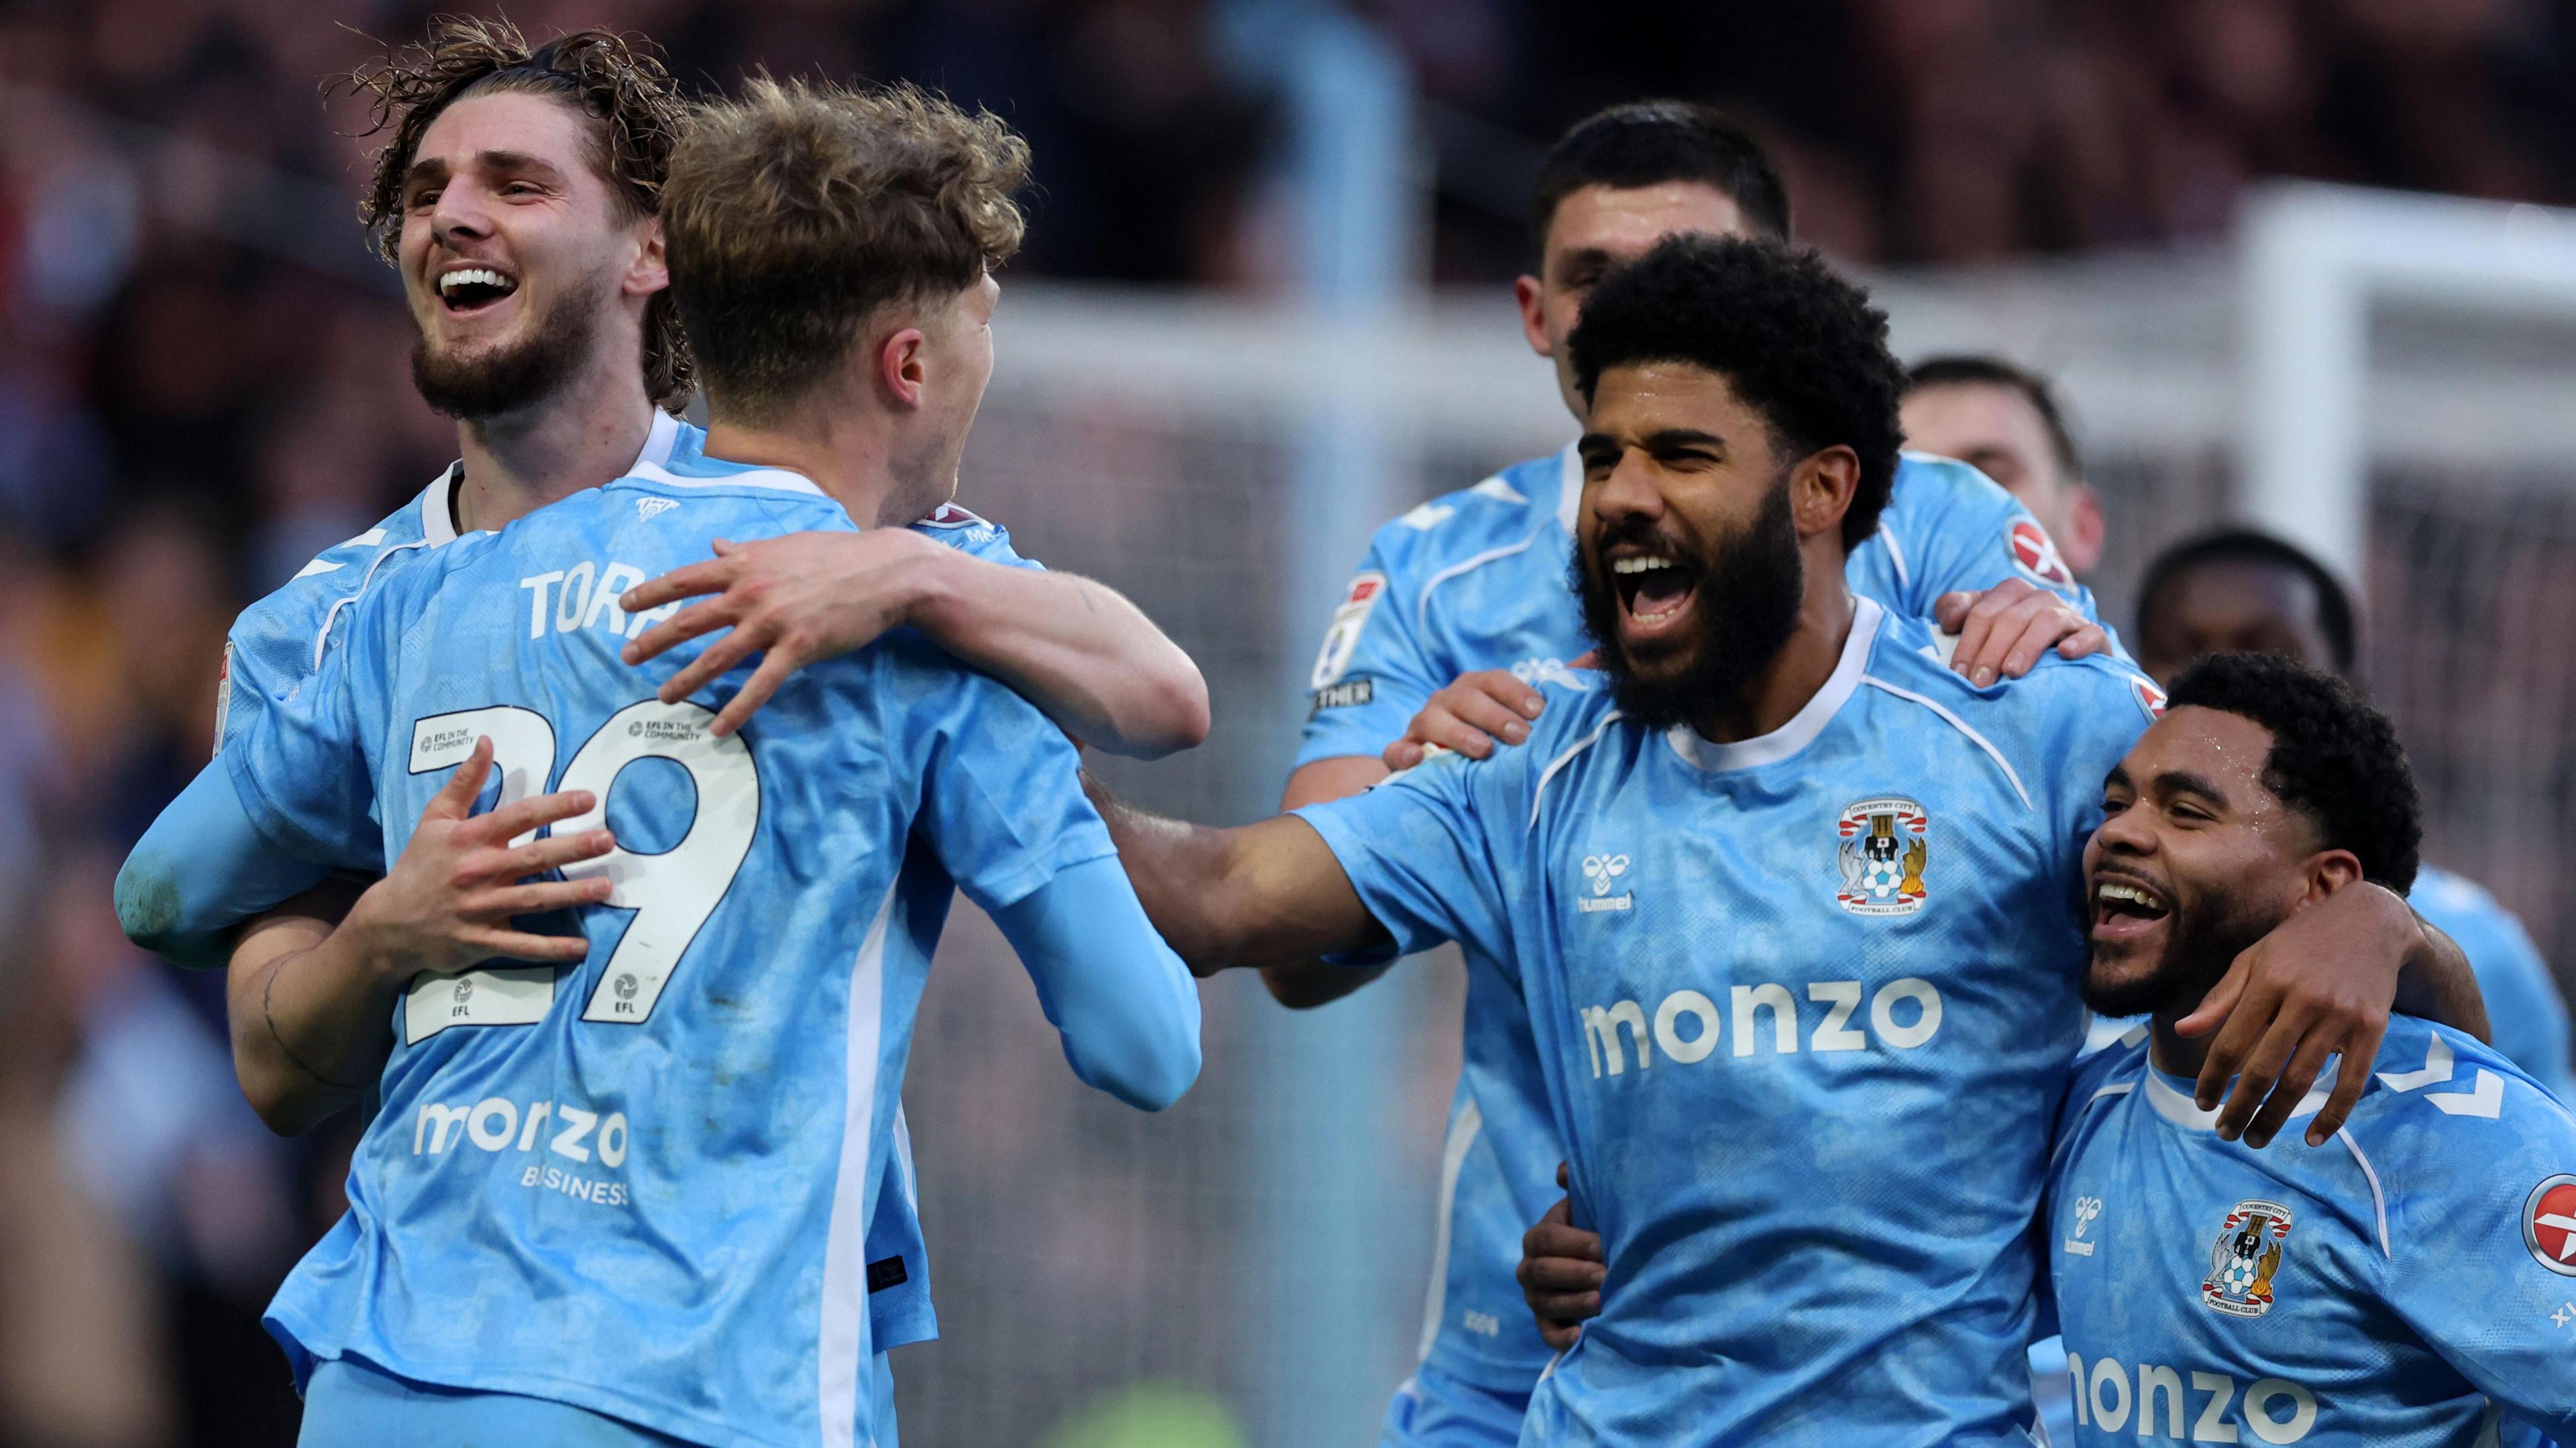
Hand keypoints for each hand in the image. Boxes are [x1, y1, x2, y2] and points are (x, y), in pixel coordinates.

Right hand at [344, 738, 614, 980]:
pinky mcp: (481, 941)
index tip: (589, 799)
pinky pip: (522, 945)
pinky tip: (582, 947)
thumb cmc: (419, 865)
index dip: (555, 806)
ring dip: (572, 894)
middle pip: (534, 857)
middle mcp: (479, 871)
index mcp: (470, 839)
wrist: (388, 922)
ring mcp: (481, 909)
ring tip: (606, 887)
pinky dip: (552, 948)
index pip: (519, 816)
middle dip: (574, 849)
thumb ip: (465, 782)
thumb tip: (486, 741)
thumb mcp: (435, 819)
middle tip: (609, 840)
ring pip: (534, 899)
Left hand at [621, 529, 947, 734]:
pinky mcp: (798, 648)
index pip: (685, 579)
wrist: (885, 572)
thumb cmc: (838, 554)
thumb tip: (717, 545)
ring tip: (663, 696)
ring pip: (718, 657)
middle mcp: (751, 592)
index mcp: (746, 565)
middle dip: (653, 640)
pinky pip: (760, 685)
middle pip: (690, 620)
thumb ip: (747, 550)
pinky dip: (737, 709)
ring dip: (685, 679)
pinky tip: (717, 728)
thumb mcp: (786, 545)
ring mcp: (773, 622)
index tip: (623, 606)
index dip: (650, 593)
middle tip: (627, 657)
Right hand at [1382, 670, 1545, 771]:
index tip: (1540, 711)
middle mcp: (1447, 702)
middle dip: (1494, 715)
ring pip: (1432, 720)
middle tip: (1521, 736)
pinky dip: (1403, 754)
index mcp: (1475, 689)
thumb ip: (1559, 690)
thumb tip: (1599, 658)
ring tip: (1483, 750)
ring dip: (1458, 733)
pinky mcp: (1402, 755)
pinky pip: (1396, 751)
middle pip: (1466, 697)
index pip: (1495, 680)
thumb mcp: (1522, 718)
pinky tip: (1418, 761)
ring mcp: (1421, 727)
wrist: (1445, 773)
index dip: (1517, 692)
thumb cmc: (1492, 741)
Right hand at [1517, 1163, 1603, 1349]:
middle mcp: (1529, 1269)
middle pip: (1542, 1272)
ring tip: (1602, 1302)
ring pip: (1545, 1303)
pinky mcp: (1546, 1325)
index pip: (1545, 1239)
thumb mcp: (1587, 1209)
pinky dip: (1561, 1337)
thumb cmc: (1594, 1233)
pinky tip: (1581, 1336)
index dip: (1574, 1243)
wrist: (1599, 1267)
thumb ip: (1576, 1187)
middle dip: (1574, 1273)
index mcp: (1538, 1238)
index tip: (1603, 1247)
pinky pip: (1547, 1334)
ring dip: (1573, 1303)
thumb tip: (1563, 1172)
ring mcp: (1535, 1299)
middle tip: (1605, 1275)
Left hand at [1932, 579, 2106, 686]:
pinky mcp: (2094, 635)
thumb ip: (1956, 613)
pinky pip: (2091, 633)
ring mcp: (2069, 615)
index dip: (1967, 643)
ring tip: (2012, 672)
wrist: (2064, 664)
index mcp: (2009, 593)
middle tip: (1979, 683)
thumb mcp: (1981, 627)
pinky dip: (2079, 641)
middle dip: (1991, 651)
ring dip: (2027, 646)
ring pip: (2047, 620)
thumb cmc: (2011, 645)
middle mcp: (2039, 599)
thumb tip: (1947, 620)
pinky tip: (2065, 654)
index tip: (1957, 674)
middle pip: (2011, 618)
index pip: (1982, 612)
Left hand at [2175, 882, 2422, 1147]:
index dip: (2212, 1079)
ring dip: (2275, 1118)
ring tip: (2255, 1139)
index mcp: (2266, 982)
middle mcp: (2302, 1000)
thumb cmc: (2300, 942)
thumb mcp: (2254, 959)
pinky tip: (2312, 1138)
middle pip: (2263, 1069)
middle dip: (2240, 1108)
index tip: (2202, 1104)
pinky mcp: (2372, 1029)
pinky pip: (2350, 1082)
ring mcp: (2340, 1016)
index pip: (2229, 1043)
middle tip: (2225, 1134)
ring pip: (2301, 1081)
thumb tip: (2183, 1032)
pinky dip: (2332, 1115)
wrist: (2370, 921)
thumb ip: (2221, 998)